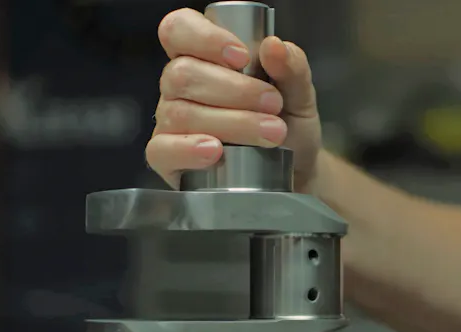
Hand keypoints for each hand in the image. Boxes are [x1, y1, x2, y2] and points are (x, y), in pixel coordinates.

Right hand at [146, 8, 322, 190]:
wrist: (294, 173)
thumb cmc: (287, 125)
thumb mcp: (299, 94)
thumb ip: (292, 68)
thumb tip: (273, 46)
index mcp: (202, 58)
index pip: (179, 30)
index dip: (204, 38)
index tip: (243, 57)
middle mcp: (178, 88)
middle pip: (183, 74)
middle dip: (234, 90)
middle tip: (273, 105)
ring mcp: (169, 123)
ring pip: (181, 113)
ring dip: (230, 122)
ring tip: (271, 134)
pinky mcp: (168, 159)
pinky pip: (162, 150)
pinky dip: (189, 149)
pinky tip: (216, 151)